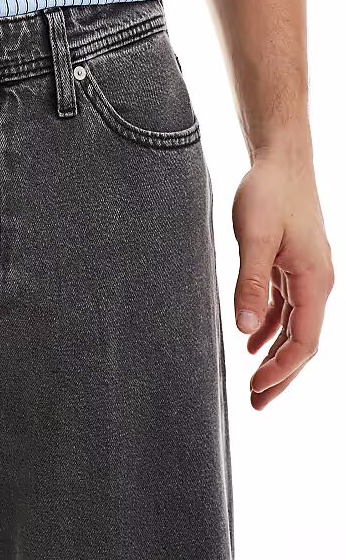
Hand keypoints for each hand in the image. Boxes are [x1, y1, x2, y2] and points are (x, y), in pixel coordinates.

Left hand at [232, 150, 333, 409]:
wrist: (281, 158)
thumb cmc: (269, 193)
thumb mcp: (255, 238)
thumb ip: (251, 282)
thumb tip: (246, 329)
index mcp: (315, 281)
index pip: (304, 342)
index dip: (282, 371)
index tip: (257, 391)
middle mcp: (317, 282)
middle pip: (303, 342)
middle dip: (281, 375)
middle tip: (256, 403)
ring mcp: (306, 273)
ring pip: (295, 326)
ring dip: (275, 355)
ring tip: (253, 381)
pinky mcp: (292, 262)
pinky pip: (286, 306)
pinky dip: (271, 326)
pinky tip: (252, 340)